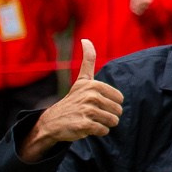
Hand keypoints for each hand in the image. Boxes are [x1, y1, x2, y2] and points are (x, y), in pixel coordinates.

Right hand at [21, 43, 118, 158]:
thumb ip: (87, 60)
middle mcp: (90, 96)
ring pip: (112, 121)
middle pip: (117, 111)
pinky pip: (104, 131)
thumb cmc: (73, 100)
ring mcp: (86, 111)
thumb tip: (86, 39)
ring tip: (89, 120)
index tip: (95, 103)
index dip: (111, 104)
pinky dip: (97, 132)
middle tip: (91, 113)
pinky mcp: (84, 125)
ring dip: (103, 124)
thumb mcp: (82, 79)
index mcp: (94, 85)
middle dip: (108, 115)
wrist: (52, 121)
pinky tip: (85, 127)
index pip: (120, 99)